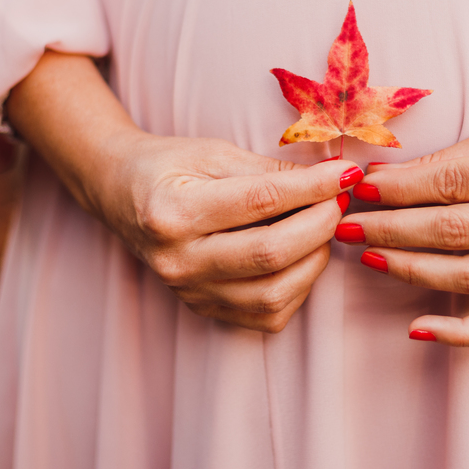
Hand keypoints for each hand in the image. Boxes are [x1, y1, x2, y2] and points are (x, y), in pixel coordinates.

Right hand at [7, 51, 362, 332]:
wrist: (120, 193)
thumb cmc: (170, 165)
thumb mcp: (215, 153)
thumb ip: (272, 169)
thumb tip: (334, 177)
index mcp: (173, 211)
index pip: (262, 201)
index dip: (314, 186)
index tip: (347, 172)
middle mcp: (178, 260)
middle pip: (272, 254)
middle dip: (321, 224)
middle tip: (340, 199)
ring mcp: (189, 292)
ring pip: (274, 293)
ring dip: (315, 259)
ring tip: (323, 226)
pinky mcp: (203, 309)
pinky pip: (266, 314)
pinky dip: (297, 287)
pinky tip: (302, 255)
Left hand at [335, 83, 468, 345]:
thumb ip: (453, 158)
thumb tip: (383, 178)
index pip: (453, 183)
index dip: (399, 188)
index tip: (359, 188)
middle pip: (454, 231)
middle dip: (391, 228)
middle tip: (346, 225)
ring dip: (410, 269)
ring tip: (368, 257)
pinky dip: (459, 333)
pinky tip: (416, 327)